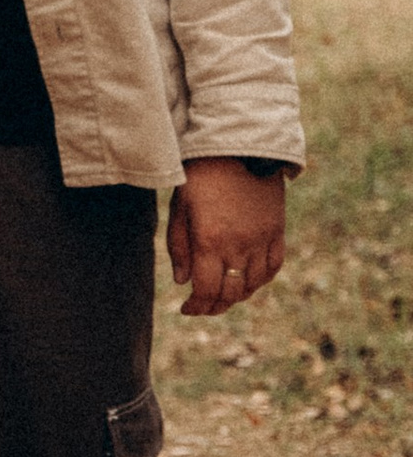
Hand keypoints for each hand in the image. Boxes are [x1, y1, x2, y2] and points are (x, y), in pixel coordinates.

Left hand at [168, 159, 288, 317]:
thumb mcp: (180, 208)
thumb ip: (179, 247)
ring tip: (224, 295)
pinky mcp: (277, 230)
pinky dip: (261, 279)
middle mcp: (238, 245)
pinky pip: (274, 266)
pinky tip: (248, 280)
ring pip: (253, 283)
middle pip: (231, 293)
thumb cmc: (200, 176)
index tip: (188, 309)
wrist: (238, 147)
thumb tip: (183, 282)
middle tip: (204, 306)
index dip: (197, 306)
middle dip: (215, 306)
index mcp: (209, 241)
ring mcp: (261, 239)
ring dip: (238, 295)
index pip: (206, 290)